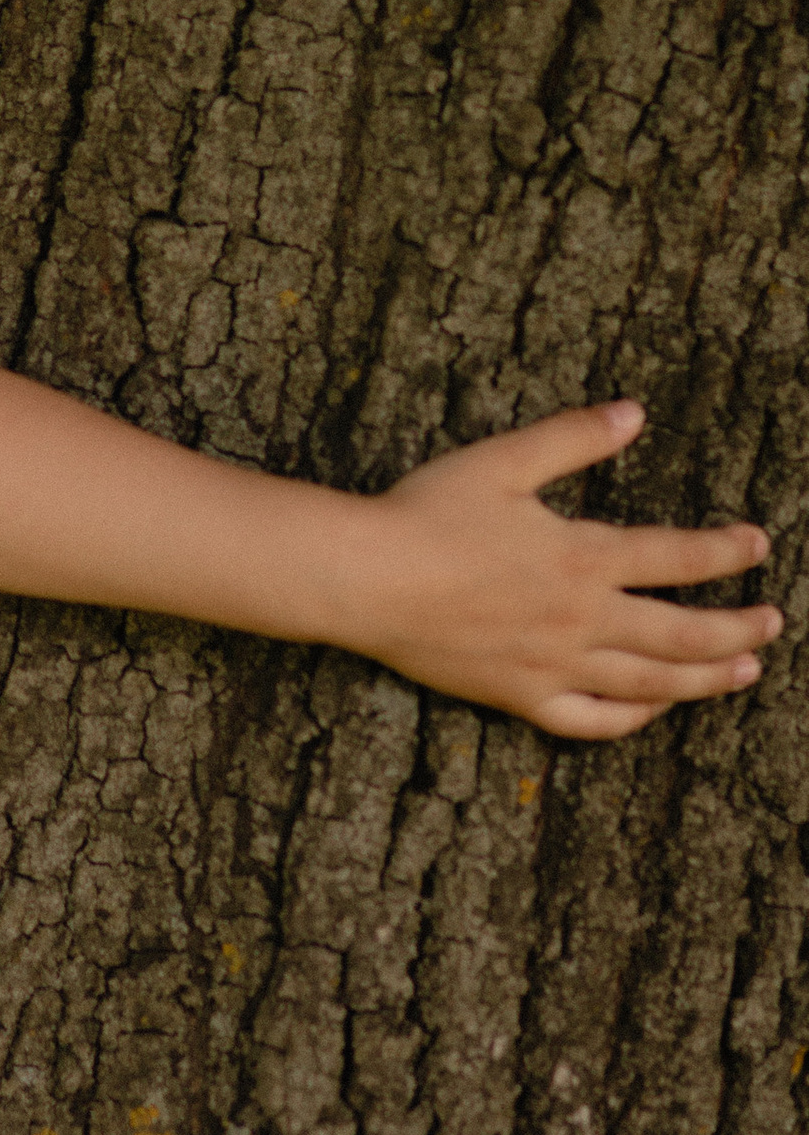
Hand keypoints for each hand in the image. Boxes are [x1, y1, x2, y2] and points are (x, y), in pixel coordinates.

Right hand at [356, 401, 778, 739]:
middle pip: (680, 632)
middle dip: (736, 627)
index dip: (725, 551)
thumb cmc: (426, 513)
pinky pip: (591, 721)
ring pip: (650, 682)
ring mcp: (553, 665)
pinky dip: (632, 719)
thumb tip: (635, 413)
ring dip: (706, 678)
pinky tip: (654, 710)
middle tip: (772, 623)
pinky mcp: (519, 696)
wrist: (365, 579)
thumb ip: (574, 437)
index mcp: (581, 557)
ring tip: (744, 673)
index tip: (758, 545)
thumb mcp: (503, 460)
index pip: (675, 557)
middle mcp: (580, 619)